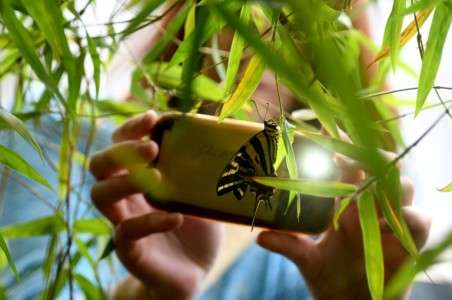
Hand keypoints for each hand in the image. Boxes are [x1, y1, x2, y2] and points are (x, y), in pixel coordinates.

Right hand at [89, 111, 222, 298]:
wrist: (195, 272)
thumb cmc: (198, 228)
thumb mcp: (202, 194)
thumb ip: (199, 171)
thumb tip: (217, 137)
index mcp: (139, 178)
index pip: (119, 145)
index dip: (130, 128)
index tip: (152, 117)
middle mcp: (125, 197)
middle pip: (99, 164)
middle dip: (121, 150)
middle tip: (152, 147)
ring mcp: (123, 222)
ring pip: (100, 194)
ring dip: (126, 180)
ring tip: (156, 176)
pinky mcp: (129, 250)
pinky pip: (125, 232)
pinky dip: (149, 221)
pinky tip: (175, 217)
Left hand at [257, 154, 430, 299]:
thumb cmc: (330, 275)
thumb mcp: (307, 259)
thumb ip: (288, 245)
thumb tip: (260, 238)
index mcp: (346, 201)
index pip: (349, 164)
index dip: (342, 147)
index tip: (326, 133)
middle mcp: (370, 204)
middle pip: (380, 164)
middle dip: (367, 154)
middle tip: (345, 156)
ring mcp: (391, 220)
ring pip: (402, 185)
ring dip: (386, 182)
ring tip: (364, 187)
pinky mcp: (409, 241)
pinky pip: (419, 220)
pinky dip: (409, 216)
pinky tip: (389, 222)